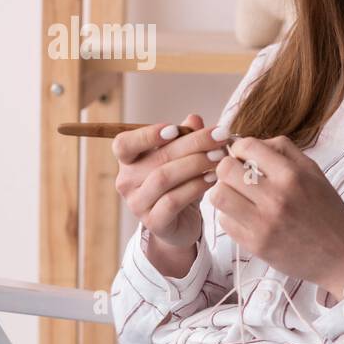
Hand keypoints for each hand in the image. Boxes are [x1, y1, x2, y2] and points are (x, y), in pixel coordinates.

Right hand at [113, 113, 227, 250]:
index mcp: (128, 161)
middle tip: (219, 138)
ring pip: (163, 178)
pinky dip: (195, 187)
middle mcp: (126, 181)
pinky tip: (212, 179)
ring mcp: (137, 204)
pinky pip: (173, 201)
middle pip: (156, 158)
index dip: (147, 135)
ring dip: (195, 164)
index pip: (124, 144)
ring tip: (218, 157)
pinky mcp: (153, 222)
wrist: (180, 224)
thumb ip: (186, 137)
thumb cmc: (179, 185)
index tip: (175, 129)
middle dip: (192, 144)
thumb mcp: (183, 158)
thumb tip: (194, 118)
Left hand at [205, 135, 343, 298]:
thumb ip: (282, 150)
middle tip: (236, 177)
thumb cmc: (326, 211)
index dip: (239, 148)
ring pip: (218, 195)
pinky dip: (230, 216)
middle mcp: (276, 198)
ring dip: (224, 192)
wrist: (342, 255)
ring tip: (236, 196)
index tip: (242, 156)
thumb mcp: (313, 172)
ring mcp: (264, 223)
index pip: (247, 147)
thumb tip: (249, 142)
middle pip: (225, 170)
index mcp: (292, 175)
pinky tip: (244, 217)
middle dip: (227, 169)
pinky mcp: (255, 245)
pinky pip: (224, 221)